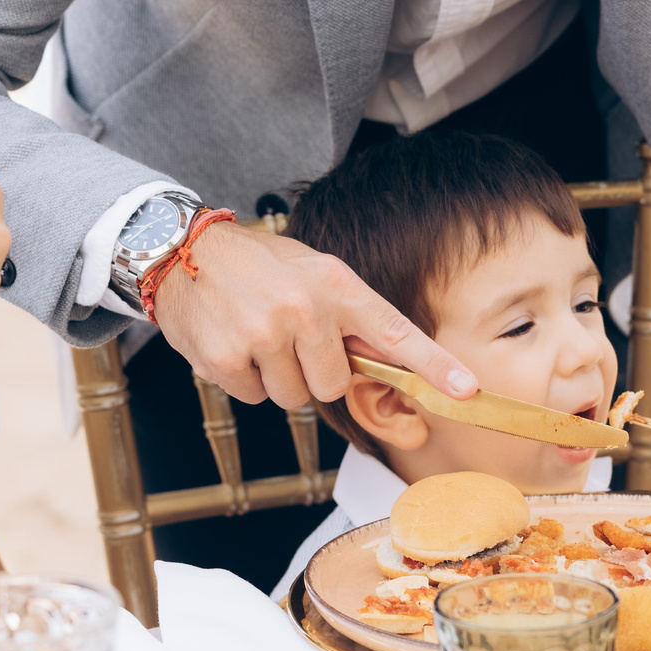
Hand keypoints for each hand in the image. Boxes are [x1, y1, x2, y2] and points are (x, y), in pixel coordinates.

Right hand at [150, 223, 474, 409]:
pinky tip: (232, 343)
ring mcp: (265, 336)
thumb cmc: (258, 267)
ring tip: (256, 335)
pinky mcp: (228, 359)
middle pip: (332, 385)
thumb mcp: (313, 273)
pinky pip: (254, 398)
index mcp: (336, 285)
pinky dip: (244, 380)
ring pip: (294, 398)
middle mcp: (305, 310)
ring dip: (277, 377)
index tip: (467, 390)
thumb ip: (349, 316)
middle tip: (287, 337)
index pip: (395, 333)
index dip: (434, 366)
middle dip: (312, 371)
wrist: (183, 252)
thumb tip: (386, 365)